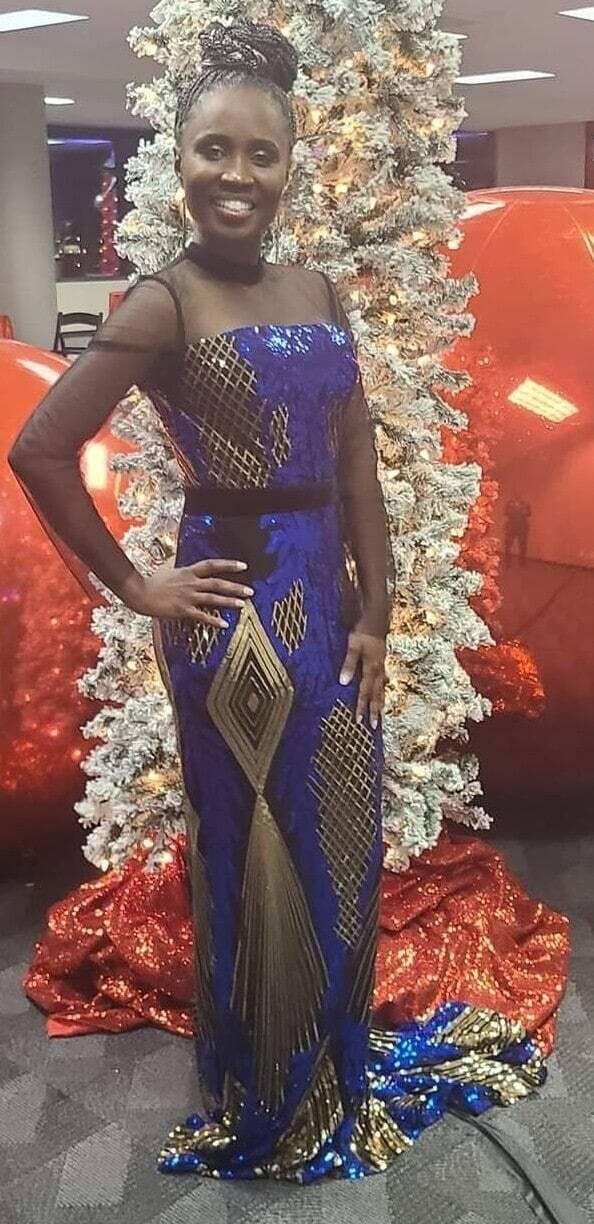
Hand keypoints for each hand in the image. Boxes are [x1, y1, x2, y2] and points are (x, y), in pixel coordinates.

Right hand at [121, 559, 252, 626]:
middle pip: (217, 583)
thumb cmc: (153, 581)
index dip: (229, 565)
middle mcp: (191, 583)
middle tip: (250, 591)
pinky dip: (214, 620)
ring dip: (229, 602)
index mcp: (188, 572)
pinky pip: (202, 616)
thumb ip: (179, 565)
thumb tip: (181, 558)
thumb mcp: (168, 568)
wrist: (140, 593)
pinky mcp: (183, 610)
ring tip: (243, 605)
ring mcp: (187, 597)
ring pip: (213, 598)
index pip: (212, 565)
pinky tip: (225, 624)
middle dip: (235, 587)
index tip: (244, 566)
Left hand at [339, 620, 385, 728]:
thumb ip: (349, 664)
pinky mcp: (381, 661)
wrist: (377, 618)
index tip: (358, 720)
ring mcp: (381, 665)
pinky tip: (381, 693)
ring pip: (381, 688)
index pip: (365, 690)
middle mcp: (378, 669)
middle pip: (376, 693)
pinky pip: (382, 681)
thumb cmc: (363, 631)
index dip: (361, 705)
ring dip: (380, 703)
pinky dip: (382, 691)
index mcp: (371, 667)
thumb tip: (344, 682)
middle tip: (374, 726)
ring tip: (379, 715)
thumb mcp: (353, 645)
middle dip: (374, 710)